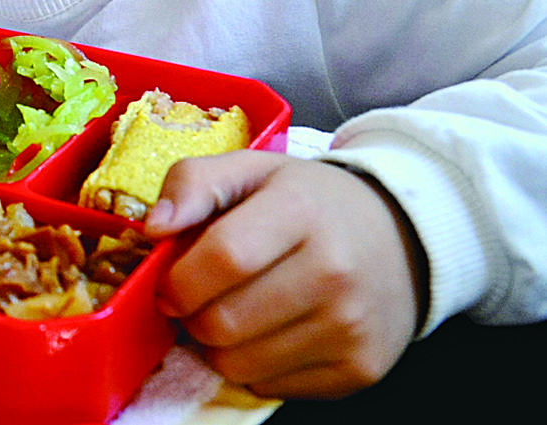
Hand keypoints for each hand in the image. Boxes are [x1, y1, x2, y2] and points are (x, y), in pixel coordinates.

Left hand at [147, 150, 425, 397]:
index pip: (223, 258)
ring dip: (217, 345)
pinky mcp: (360, 369)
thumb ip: (193, 183)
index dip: (178, 279)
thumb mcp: (252, 168)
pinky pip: (270, 386)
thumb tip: (154, 226)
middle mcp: (335, 272)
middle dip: (190, 316)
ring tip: (233, 312)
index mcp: (301, 212)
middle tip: (198, 300)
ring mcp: (352, 326)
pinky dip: (254, 366)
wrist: (401, 238)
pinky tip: (269, 332)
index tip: (168, 283)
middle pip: (223, 321)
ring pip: (239, 363)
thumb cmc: (308, 202)